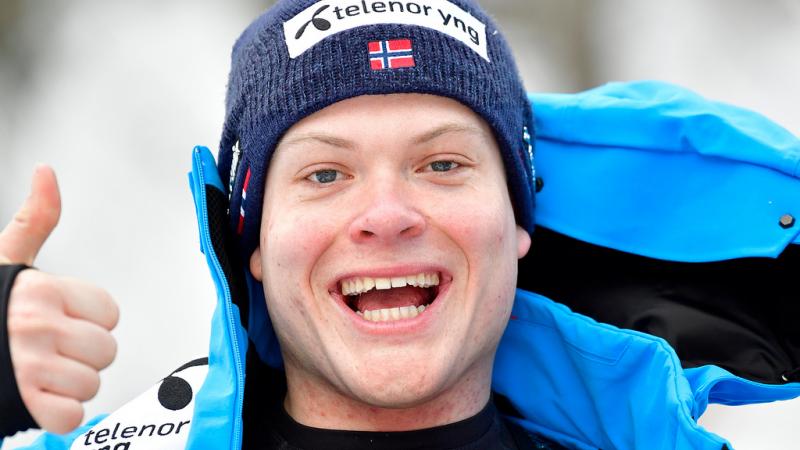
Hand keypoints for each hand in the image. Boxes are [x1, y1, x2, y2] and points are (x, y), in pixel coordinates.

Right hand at [0, 166, 118, 433]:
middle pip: (106, 351)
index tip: (58, 319)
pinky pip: (71, 416)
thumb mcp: (6, 260)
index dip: (88, 321)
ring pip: (91, 383)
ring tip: (36, 373)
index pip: (110, 313)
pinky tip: (34, 397)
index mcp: (42, 289)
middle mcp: (36, 324)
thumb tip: (47, 172)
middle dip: (81, 355)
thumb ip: (35, 219)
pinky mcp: (21, 404)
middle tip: (46, 350)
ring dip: (67, 385)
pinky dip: (57, 414)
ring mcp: (28, 366)